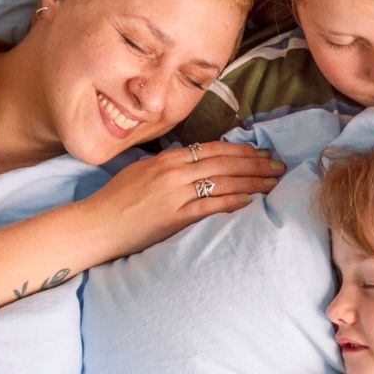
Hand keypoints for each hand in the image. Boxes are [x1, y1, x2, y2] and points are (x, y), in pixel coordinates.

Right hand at [87, 142, 283, 257]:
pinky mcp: (173, 217)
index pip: (212, 149)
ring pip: (222, 181)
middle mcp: (173, 172)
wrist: (95, 224)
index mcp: (167, 159)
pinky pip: (208, 206)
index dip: (240, 150)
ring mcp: (173, 194)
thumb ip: (167, 166)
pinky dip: (231, 201)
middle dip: (255, 163)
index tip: (261, 152)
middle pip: (223, 162)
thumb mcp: (141, 172)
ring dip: (252, 181)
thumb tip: (190, 162)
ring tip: (273, 182)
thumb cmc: (115, 201)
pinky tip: (249, 200)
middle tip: (278, 165)